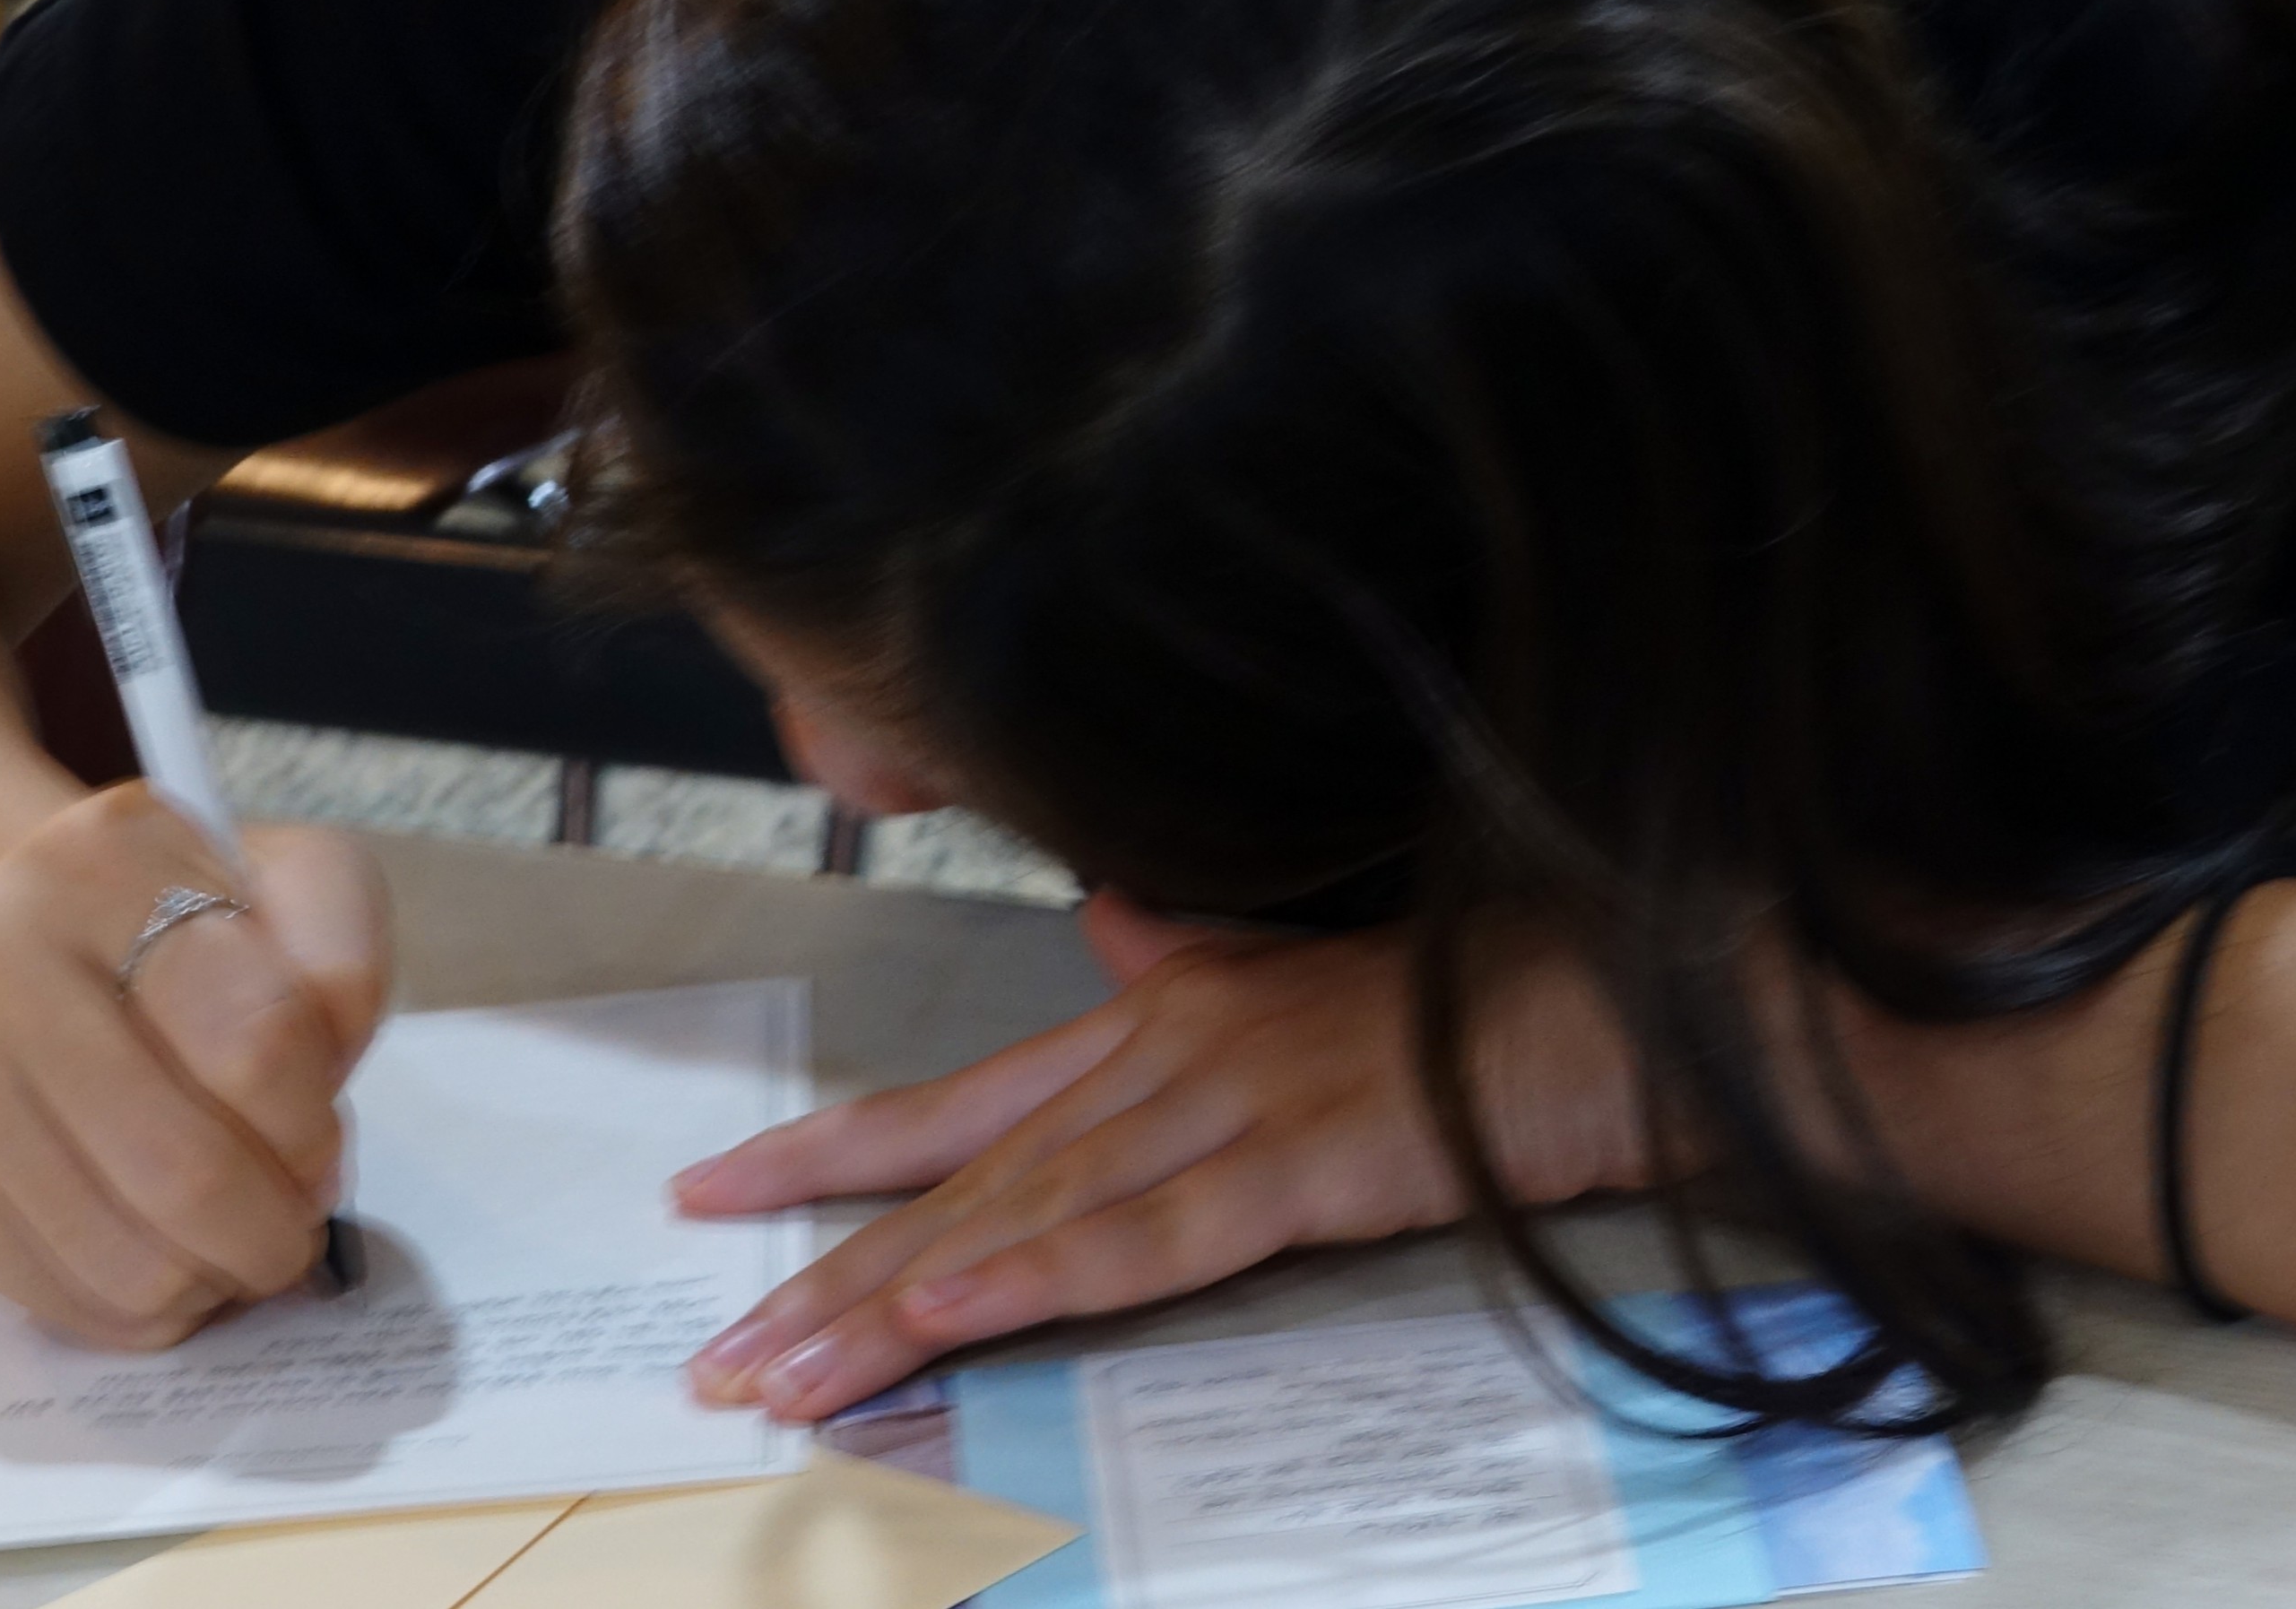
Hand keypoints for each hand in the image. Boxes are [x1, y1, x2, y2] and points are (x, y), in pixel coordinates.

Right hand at [0, 786, 390, 1349]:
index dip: (309, 1123)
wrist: (50, 938)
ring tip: (235, 1246)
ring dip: (206, 1278)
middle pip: (174, 1166)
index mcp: (103, 860)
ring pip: (112, 1252)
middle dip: (267, 1228)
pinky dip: (132, 1309)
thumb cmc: (207, 916)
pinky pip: (46, 1292)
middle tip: (295, 1230)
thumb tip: (313, 1120)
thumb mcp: (304, 887)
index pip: (250, 1043)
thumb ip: (343, 971)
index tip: (325, 1144)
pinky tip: (170, 1262)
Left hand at [675, 892, 1642, 1418]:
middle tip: (723, 1354)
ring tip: (794, 1374)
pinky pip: (1147, 1236)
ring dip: (895, 1302)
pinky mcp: (1294, 1166)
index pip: (956, 1099)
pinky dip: (1042, 1270)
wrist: (1576, 1013)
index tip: (718, 1190)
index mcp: (1148, 1018)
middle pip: (963, 1179)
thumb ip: (1183, 958)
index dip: (832, 1150)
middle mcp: (1160, 1054)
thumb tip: (1112, 920)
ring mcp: (1222, 1105)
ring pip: (1023, 1213)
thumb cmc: (1438, 1015)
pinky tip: (955, 1306)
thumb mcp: (1285, 979)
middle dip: (831, 1273)